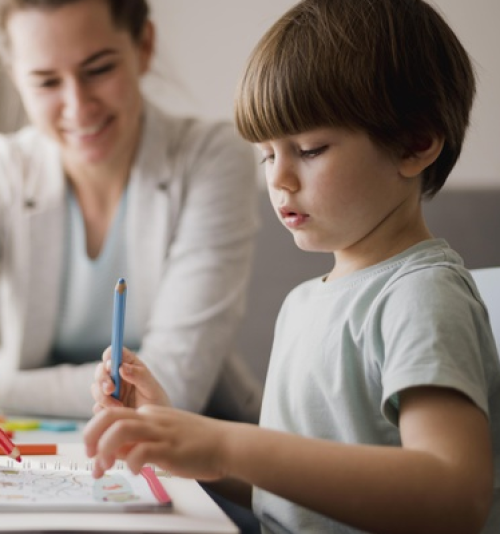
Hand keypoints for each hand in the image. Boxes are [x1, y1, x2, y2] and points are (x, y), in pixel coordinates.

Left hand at [84, 405, 230, 480]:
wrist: (226, 443)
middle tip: (89, 456)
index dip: (95, 435)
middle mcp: (152, 419)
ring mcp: (161, 432)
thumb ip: (139, 441)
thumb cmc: (196, 443)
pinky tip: (138, 472)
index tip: (92, 457)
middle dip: (91, 436)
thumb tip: (115, 454)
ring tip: (106, 467)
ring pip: (121, 429)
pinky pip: (142, 451)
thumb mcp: (163, 437)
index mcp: (149, 414)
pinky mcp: (170, 448)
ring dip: (105, 448)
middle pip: (110, 416)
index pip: (112, 415)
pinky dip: (132, 463)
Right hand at [91, 347, 170, 412]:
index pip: (115, 352)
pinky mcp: (105, 407)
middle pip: (101, 369)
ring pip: (95, 388)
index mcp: (130, 365)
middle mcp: (118, 376)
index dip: (110, 355)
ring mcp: (110, 392)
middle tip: (111, 390)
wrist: (153, 428)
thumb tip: (122, 367)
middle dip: (102, 379)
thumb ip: (139, 376)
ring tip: (119, 406)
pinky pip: (97, 406)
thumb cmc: (157, 403)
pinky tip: (118, 414)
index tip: (112, 366)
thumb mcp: (152, 388)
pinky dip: (104, 410)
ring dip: (103, 397)